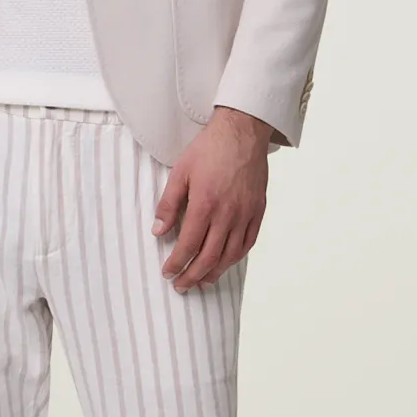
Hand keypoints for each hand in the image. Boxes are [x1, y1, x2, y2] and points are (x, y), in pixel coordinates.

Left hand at [152, 106, 270, 290]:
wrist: (243, 131)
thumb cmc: (210, 149)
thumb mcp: (180, 173)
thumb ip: (168, 204)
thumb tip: (158, 230)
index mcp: (205, 205)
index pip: (188, 245)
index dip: (176, 263)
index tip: (167, 272)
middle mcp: (227, 214)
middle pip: (209, 257)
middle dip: (192, 275)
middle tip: (181, 285)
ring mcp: (245, 214)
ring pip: (230, 255)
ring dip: (214, 272)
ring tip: (201, 281)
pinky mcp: (258, 211)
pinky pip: (248, 243)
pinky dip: (236, 258)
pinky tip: (226, 263)